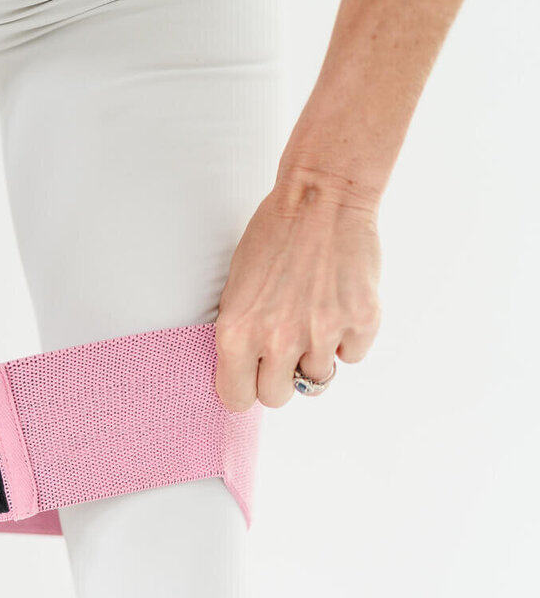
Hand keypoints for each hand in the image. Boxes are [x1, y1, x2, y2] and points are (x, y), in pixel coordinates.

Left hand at [214, 166, 383, 411]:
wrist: (321, 199)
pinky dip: (347, 338)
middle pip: (278, 397)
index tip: (251, 379)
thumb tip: (245, 375)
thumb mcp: (235, 288)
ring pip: (318, 378)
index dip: (244, 389)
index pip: (237, 398)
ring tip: (313, 314)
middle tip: (285, 350)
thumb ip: (239, 335)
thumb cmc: (272, 238)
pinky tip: (338, 303)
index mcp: (237, 333)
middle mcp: (278, 339)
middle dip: (281, 378)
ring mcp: (322, 333)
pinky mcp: (361, 322)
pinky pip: (352, 355)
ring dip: (316, 355)